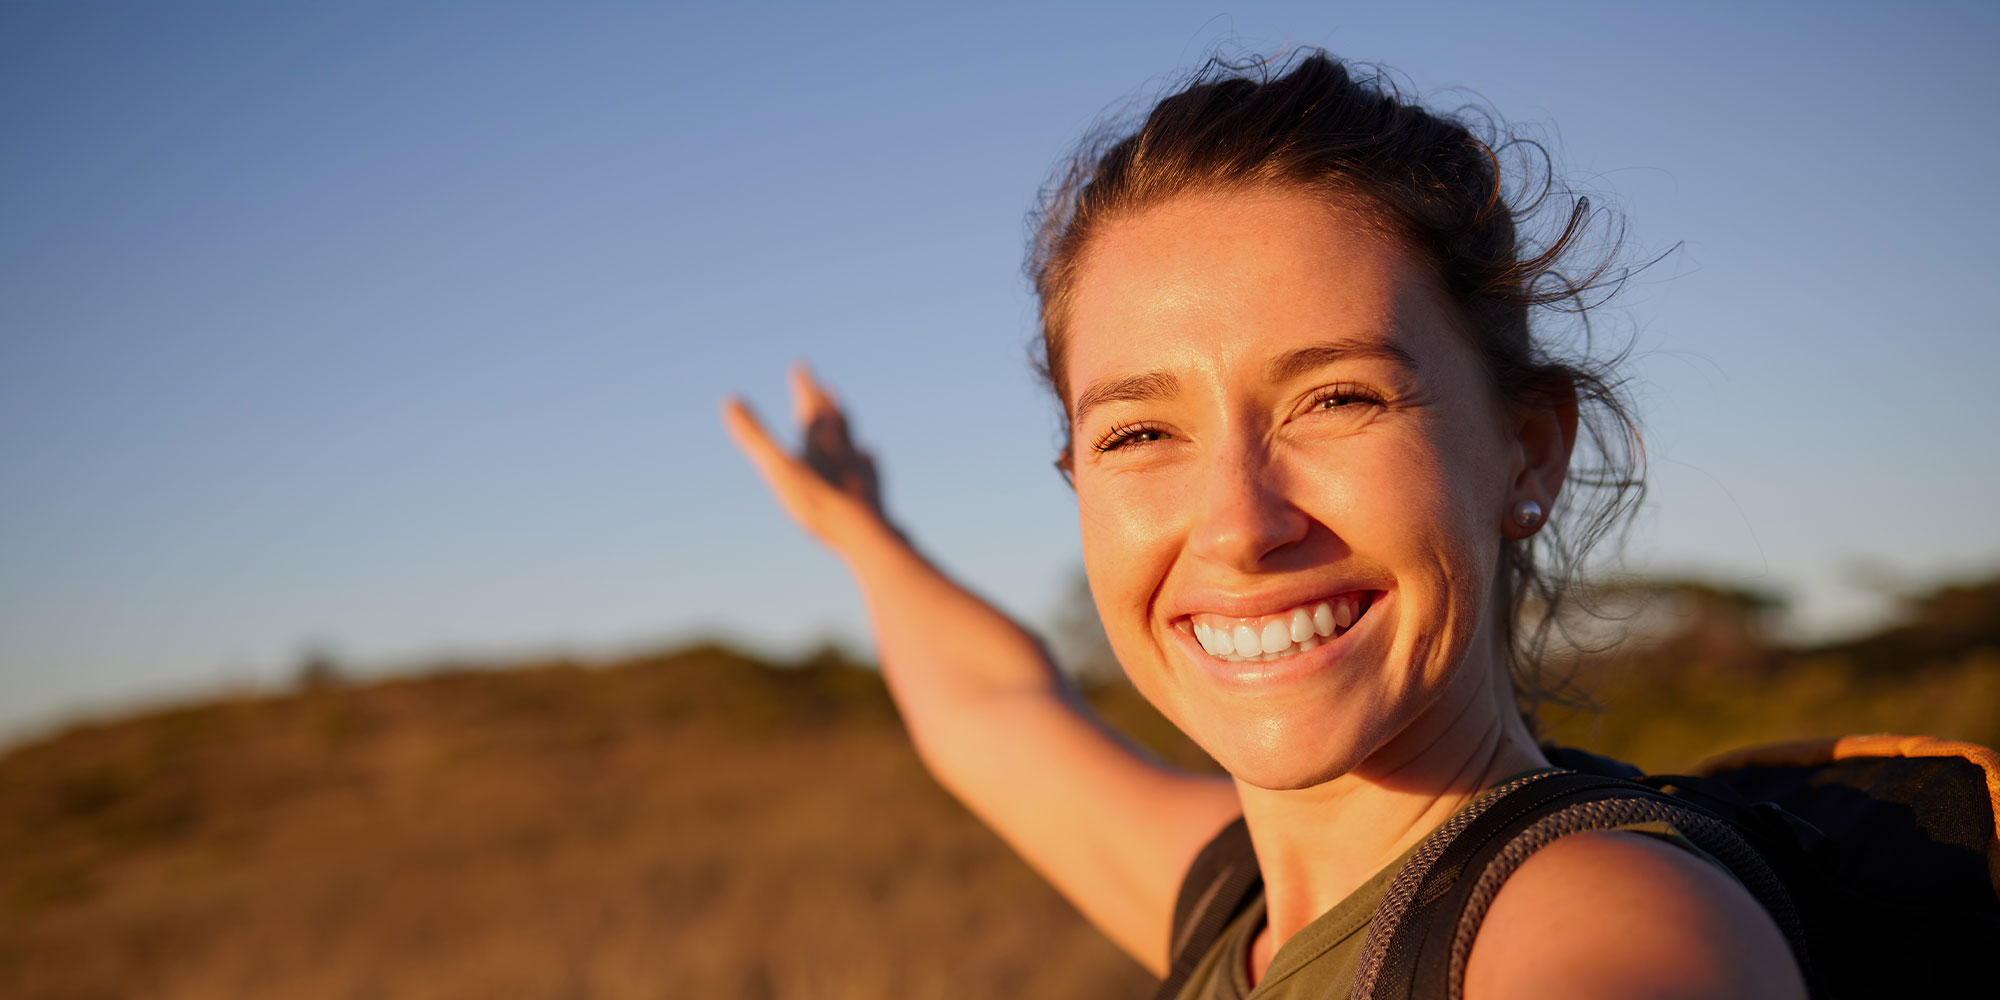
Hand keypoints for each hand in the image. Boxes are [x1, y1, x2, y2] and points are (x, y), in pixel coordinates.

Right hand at [722, 363, 894, 551]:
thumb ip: (756, 436)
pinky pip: (870, 469)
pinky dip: (867, 459)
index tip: (802, 366)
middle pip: (836, 420)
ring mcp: (860, 471)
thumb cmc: (818, 501)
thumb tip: (729, 400)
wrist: (864, 532)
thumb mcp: (779, 468)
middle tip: (826, 387)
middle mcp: (844, 451)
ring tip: (845, 419)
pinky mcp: (872, 494)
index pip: (812, 407)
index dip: (805, 386)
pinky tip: (870, 457)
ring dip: (846, 428)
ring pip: (853, 441)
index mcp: (821, 443)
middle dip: (827, 403)